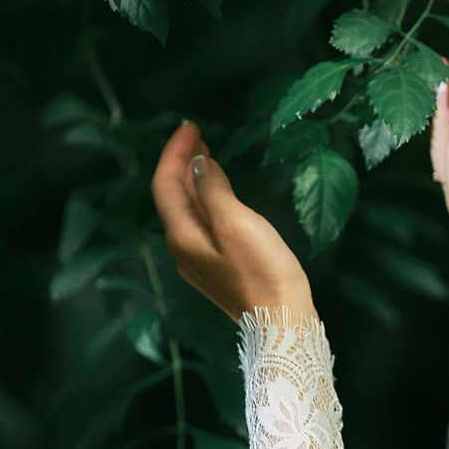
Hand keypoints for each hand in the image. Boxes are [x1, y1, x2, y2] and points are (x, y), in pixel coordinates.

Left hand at [151, 121, 316, 324]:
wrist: (282, 322)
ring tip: (206, 155)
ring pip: (188, 211)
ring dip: (194, 180)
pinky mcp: (219, 268)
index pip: (166, 184)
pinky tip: (221, 194)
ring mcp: (200, 261)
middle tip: (197, 134)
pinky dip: (207, 200)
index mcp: (183, 235)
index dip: (175, 152)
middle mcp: (184, 249)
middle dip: (182, 163)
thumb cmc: (263, 272)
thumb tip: (197, 164)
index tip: (191, 126)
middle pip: (174, 197)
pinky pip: (204, 225)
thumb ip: (212, 189)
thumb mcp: (237, 222)